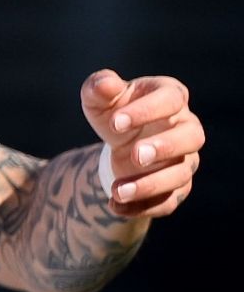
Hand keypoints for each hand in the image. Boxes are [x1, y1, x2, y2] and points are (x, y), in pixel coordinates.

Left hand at [80, 71, 202, 216]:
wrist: (120, 138)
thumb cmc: (114, 110)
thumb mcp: (99, 98)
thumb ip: (99, 88)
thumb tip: (106, 84)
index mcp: (171, 97)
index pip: (171, 100)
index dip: (147, 111)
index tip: (115, 123)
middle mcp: (186, 128)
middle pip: (191, 137)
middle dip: (164, 147)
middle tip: (136, 155)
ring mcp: (185, 159)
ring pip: (181, 174)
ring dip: (151, 184)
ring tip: (117, 191)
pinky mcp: (176, 186)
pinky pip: (168, 201)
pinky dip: (143, 207)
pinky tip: (115, 207)